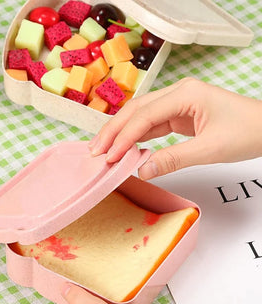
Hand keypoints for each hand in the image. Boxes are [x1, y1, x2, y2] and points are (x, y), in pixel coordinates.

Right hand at [89, 77, 261, 178]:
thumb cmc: (248, 132)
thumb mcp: (210, 149)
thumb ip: (174, 159)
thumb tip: (142, 171)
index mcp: (186, 94)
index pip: (145, 116)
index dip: (124, 137)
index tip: (109, 156)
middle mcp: (178, 93)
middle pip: (136, 110)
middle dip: (113, 130)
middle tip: (95, 151)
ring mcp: (177, 103)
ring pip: (140, 116)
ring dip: (120, 133)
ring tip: (102, 149)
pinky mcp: (179, 114)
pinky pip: (151, 124)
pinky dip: (135, 137)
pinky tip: (123, 147)